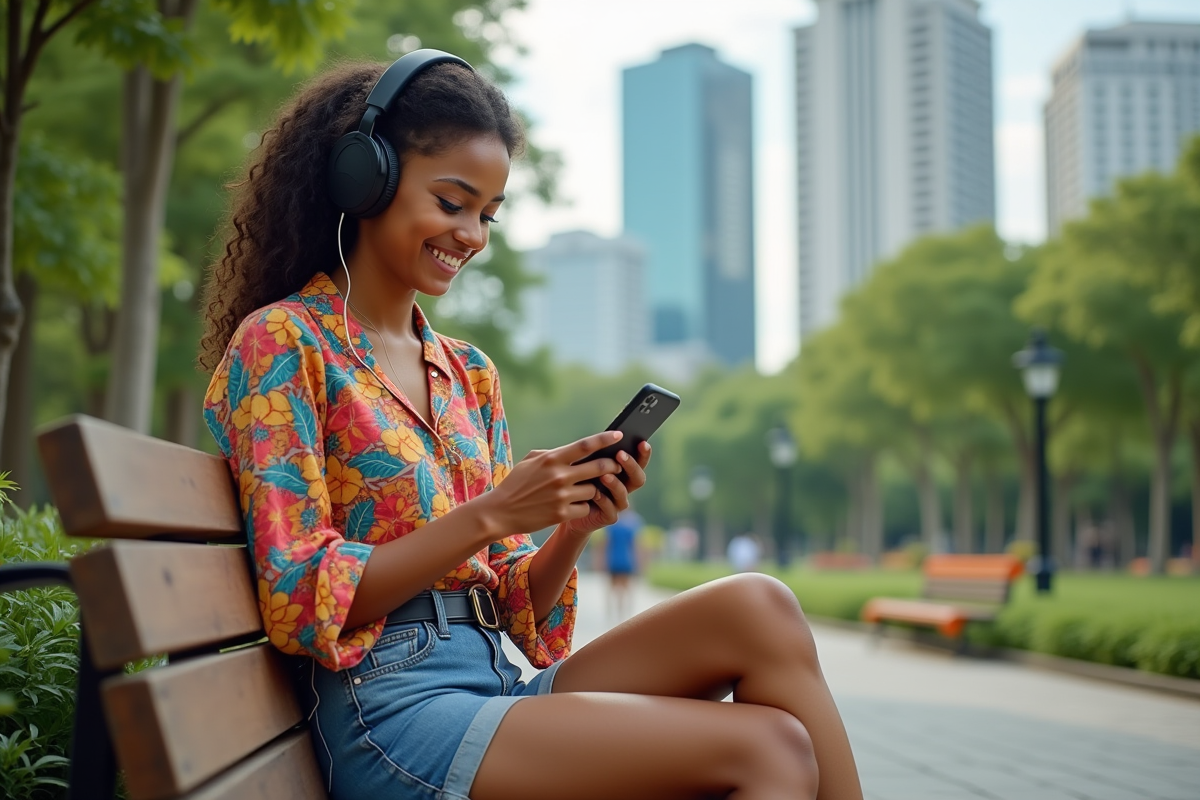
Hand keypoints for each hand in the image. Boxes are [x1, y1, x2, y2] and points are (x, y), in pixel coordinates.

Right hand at [475, 431, 623, 538]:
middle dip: (612, 467)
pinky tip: (575, 505)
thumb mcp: (530, 461)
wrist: (500, 511)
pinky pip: (585, 508)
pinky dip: (584, 506)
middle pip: (599, 468)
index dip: (605, 439)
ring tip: (588, 489)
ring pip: (594, 490)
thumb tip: (574, 450)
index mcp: (552, 458)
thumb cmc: (516, 483)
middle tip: (617, 466)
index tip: (619, 435)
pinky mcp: (561, 514)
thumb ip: (552, 454)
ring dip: (595, 489)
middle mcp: (559, 476)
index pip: (585, 445)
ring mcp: (562, 496)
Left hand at [561, 441, 651, 537]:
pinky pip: (610, 509)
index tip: (643, 442)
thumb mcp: (586, 464)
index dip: (643, 454)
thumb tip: (605, 436)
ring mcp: (618, 504)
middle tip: (620, 454)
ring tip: (605, 475)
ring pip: (623, 494)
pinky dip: (603, 500)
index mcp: (623, 473)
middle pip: (638, 478)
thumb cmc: (578, 481)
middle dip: (631, 466)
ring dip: (615, 483)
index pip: (639, 462)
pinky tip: (595, 493)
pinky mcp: (609, 517)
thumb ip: (597, 455)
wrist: (568, 507)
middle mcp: (624, 488)